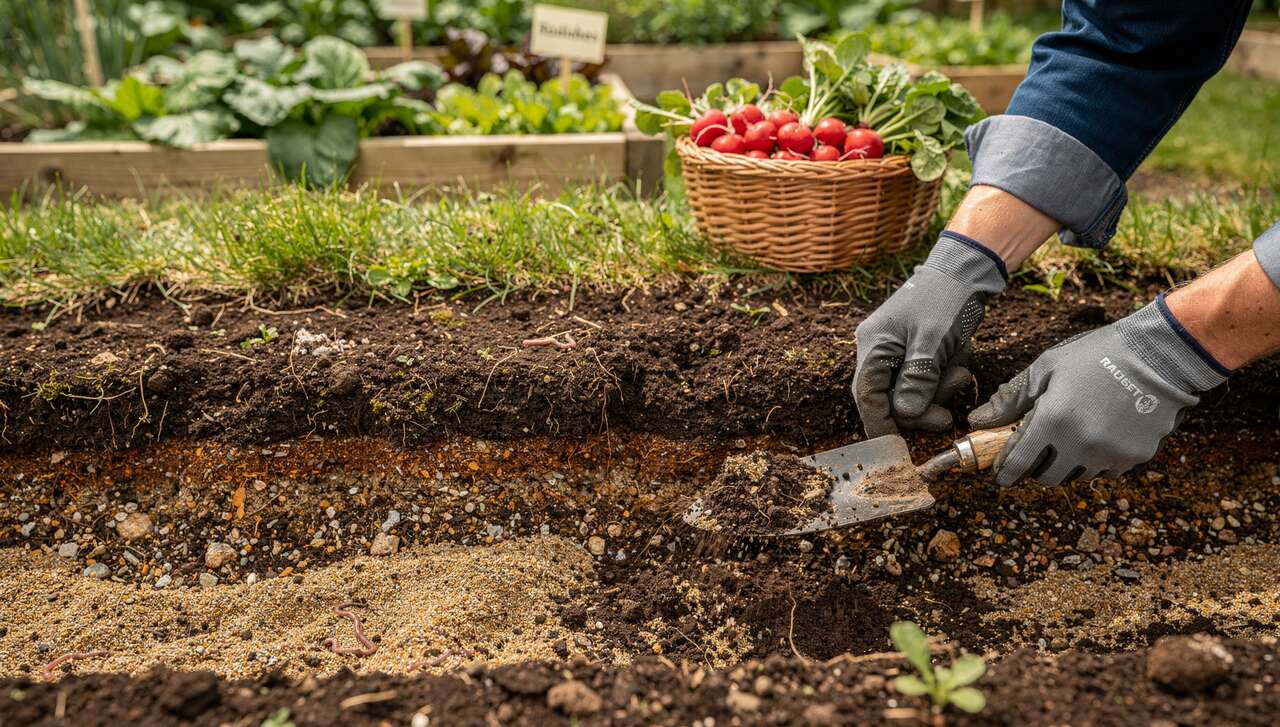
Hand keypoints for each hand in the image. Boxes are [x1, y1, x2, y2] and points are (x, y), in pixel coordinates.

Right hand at [854, 232, 1007, 436]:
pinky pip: (922, 377)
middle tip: (947, 416)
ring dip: (936, 390)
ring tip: (961, 372)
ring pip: (908, 390)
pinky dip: (941, 377)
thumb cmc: (946, 297)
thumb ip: (917, 377)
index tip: (896, 447)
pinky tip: (958, 359)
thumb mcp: (934, 339)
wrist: (966, 268)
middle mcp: (877, 348)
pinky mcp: (913, 349)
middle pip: (887, 397)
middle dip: (919, 407)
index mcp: (873, 344)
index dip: (880, 423)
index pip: (867, 395)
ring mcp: (894, 349)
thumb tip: (904, 413)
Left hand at [969, 296, 1228, 485]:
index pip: (1018, 462)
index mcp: (1052, 420)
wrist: (1159, 355)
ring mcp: (1109, 454)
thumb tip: (978, 420)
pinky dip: (1095, 461)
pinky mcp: (1135, 457)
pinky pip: (1106, 471)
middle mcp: (1080, 444)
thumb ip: (1010, 398)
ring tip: (1069, 438)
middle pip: (1047, 476)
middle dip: (1035, 468)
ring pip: (1077, 476)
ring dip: (1066, 464)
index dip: (1005, 472)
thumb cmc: (1096, 356)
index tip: (1000, 474)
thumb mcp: (1045, 368)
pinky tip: (1097, 438)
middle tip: (1036, 451)